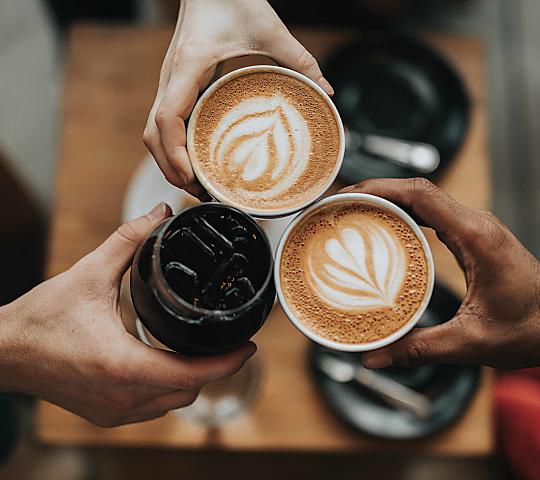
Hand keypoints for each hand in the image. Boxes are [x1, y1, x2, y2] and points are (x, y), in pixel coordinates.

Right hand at [0, 203, 255, 426]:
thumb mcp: (89, 273)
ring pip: (173, 402)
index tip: (249, 346)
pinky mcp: (105, 414)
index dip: (228, 362)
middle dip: (215, 368)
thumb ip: (129, 241)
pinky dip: (168, 388)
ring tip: (203, 349)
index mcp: (122, 364)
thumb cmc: (41, 318)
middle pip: (189, 390)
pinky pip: (152, 408)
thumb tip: (160, 214)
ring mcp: (113, 411)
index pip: (192, 374)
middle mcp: (121, 396)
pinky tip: (168, 364)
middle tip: (229, 341)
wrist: (3, 352)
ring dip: (192, 379)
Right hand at [143, 0, 332, 196]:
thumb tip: (326, 93)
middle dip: (171, 170)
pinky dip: (174, 148)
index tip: (192, 178)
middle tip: (201, 193)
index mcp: (188, 67)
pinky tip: (196, 161)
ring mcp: (169, 84)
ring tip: (198, 185)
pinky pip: (165, 124)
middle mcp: (170, 79)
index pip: (166, 119)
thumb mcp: (269, 28)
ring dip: (170, 163)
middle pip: (152, 137)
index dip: (174, 154)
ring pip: (153, 134)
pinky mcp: (175, 87)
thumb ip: (299, 60)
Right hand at [341, 178, 539, 369]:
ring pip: (423, 199)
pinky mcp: (471, 238)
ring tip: (352, 212)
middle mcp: (475, 224)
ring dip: (387, 199)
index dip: (379, 188)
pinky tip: (382, 229)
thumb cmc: (532, 328)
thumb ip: (419, 348)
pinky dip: (402, 213)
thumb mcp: (470, 341)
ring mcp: (474, 228)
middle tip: (338, 205)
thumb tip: (374, 356)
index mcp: (476, 236)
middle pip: (416, 189)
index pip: (420, 194)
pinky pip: (431, 214)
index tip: (347, 195)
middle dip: (373, 191)